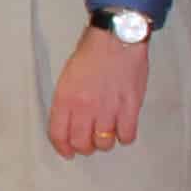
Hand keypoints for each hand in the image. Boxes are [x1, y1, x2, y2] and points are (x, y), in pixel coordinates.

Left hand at [46, 28, 148, 158]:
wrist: (116, 38)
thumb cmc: (91, 54)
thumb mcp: (67, 78)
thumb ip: (67, 103)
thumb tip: (69, 124)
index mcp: (65, 99)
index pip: (59, 135)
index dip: (63, 148)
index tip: (68, 152)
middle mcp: (85, 107)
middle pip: (82, 144)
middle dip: (85, 147)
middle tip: (90, 141)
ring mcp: (108, 109)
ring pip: (104, 144)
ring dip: (105, 142)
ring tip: (107, 132)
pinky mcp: (130, 107)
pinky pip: (126, 136)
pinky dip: (125, 136)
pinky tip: (123, 127)